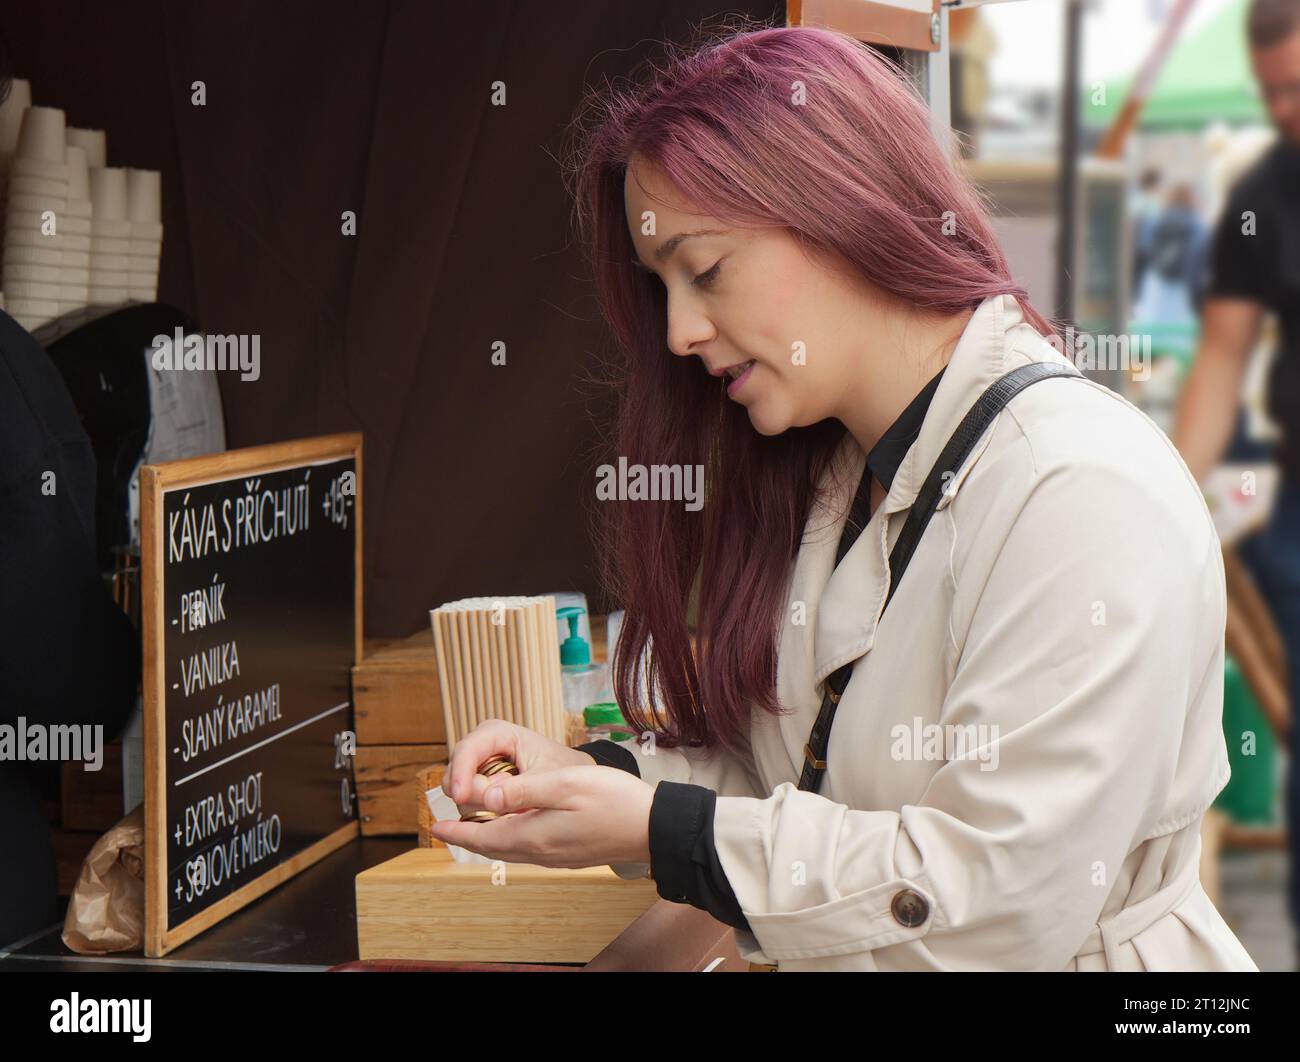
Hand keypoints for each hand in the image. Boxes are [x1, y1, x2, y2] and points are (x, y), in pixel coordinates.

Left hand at [427, 764, 654, 867]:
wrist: (653, 828)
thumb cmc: (614, 801)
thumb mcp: (567, 784)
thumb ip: (525, 790)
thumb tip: (487, 796)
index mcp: (534, 835)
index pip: (483, 836)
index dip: (457, 830)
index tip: (435, 826)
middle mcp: (541, 852)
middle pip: (493, 847)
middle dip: (468, 836)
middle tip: (447, 826)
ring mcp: (557, 857)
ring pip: (511, 850)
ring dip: (489, 838)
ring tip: (475, 826)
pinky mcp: (571, 854)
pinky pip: (529, 850)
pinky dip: (510, 840)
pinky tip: (516, 829)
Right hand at [443, 719, 595, 814]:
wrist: (573, 779)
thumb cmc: (563, 771)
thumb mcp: (546, 778)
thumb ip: (521, 789)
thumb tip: (490, 799)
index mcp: (496, 733)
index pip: (467, 750)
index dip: (460, 773)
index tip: (461, 797)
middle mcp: (481, 748)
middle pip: (457, 774)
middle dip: (472, 795)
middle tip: (499, 809)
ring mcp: (476, 769)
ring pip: (460, 794)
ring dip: (480, 808)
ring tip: (512, 809)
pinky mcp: (477, 787)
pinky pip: (468, 805)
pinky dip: (483, 814)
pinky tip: (505, 816)